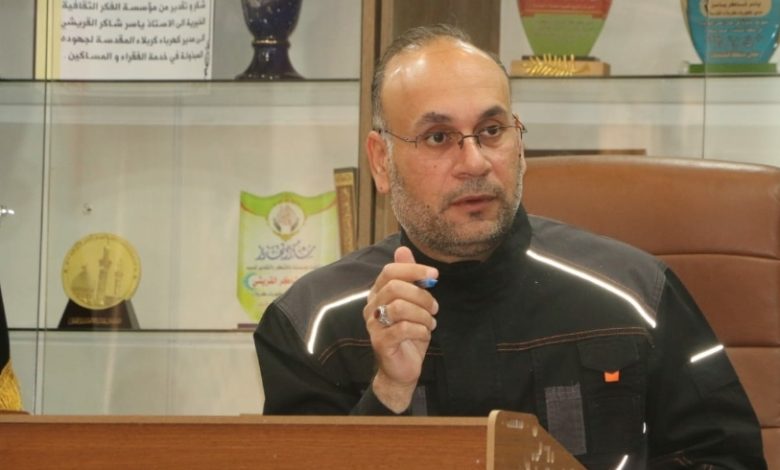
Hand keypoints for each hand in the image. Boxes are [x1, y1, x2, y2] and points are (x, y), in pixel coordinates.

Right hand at [364, 246, 438, 412]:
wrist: (402, 369)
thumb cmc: (408, 334)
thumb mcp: (412, 303)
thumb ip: (408, 278)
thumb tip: (402, 249)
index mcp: (377, 293)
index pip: (390, 271)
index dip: (413, 269)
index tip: (434, 275)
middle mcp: (371, 307)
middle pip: (395, 288)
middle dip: (421, 295)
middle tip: (434, 307)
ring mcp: (373, 326)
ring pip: (400, 308)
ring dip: (423, 315)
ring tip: (430, 322)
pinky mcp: (380, 343)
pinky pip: (403, 329)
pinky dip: (421, 330)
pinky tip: (425, 333)